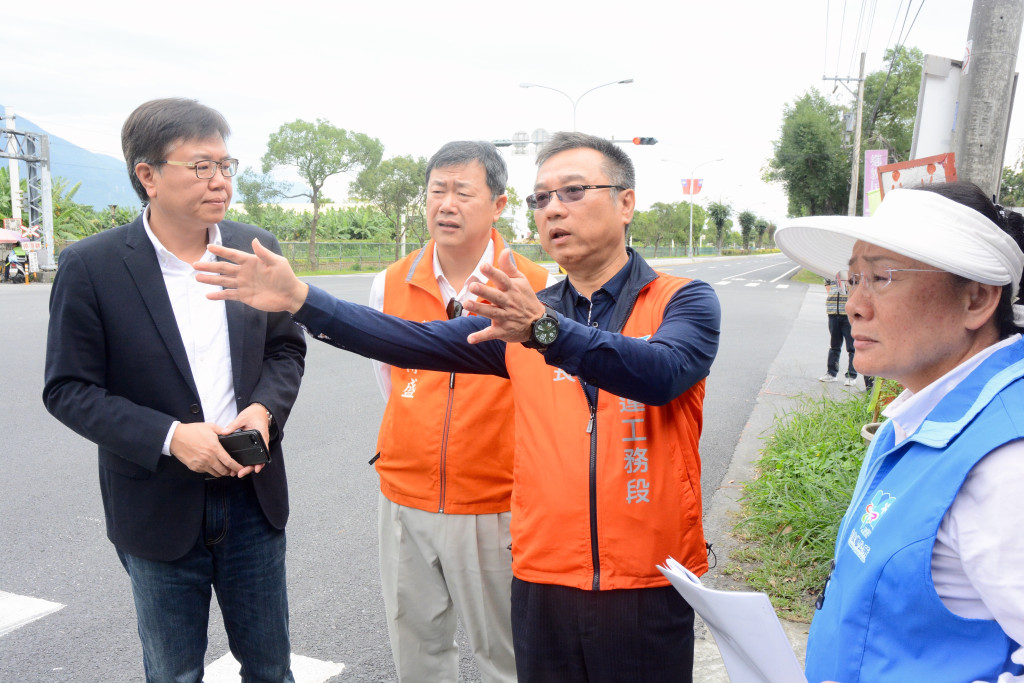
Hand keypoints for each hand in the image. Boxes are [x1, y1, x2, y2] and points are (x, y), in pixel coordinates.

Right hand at [170, 422, 241, 477]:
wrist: (175, 437)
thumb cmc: (192, 431)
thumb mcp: (209, 427)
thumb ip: (222, 430)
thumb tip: (230, 432)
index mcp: (214, 448)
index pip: (229, 461)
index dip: (236, 467)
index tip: (240, 468)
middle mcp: (208, 458)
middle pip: (223, 470)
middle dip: (229, 471)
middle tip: (232, 469)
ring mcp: (200, 464)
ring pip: (215, 473)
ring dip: (220, 472)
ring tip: (222, 468)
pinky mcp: (194, 467)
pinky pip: (205, 471)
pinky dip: (210, 470)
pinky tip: (211, 464)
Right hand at [193, 239, 308, 313]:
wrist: (290, 296)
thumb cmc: (286, 277)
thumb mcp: (277, 262)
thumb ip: (264, 253)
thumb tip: (253, 240)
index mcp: (251, 261)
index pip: (233, 254)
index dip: (221, 250)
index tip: (209, 246)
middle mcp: (244, 272)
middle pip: (224, 268)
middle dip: (209, 266)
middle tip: (195, 264)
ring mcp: (243, 284)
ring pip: (224, 281)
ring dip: (211, 279)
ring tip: (198, 278)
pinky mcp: (245, 296)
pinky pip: (230, 295)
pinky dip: (219, 296)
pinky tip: (209, 295)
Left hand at [221, 403, 271, 476]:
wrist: (259, 410)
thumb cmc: (254, 414)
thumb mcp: (243, 418)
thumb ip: (234, 425)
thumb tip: (224, 432)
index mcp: (261, 436)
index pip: (263, 452)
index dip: (260, 462)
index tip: (256, 469)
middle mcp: (261, 442)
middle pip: (258, 460)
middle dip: (249, 468)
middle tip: (239, 474)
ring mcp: (258, 444)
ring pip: (254, 459)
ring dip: (246, 466)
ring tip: (236, 472)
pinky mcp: (254, 444)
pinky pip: (251, 455)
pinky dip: (246, 462)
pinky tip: (237, 465)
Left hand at [462, 248, 546, 344]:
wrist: (539, 324)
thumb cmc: (526, 299)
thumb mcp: (521, 282)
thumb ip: (509, 267)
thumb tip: (504, 250)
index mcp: (512, 289)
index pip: (502, 279)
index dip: (493, 273)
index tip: (483, 266)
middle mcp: (509, 302)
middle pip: (495, 296)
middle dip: (484, 291)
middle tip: (472, 286)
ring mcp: (506, 317)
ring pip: (491, 313)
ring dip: (479, 309)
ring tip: (466, 304)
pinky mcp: (503, 331)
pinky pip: (491, 334)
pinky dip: (481, 337)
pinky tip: (470, 339)